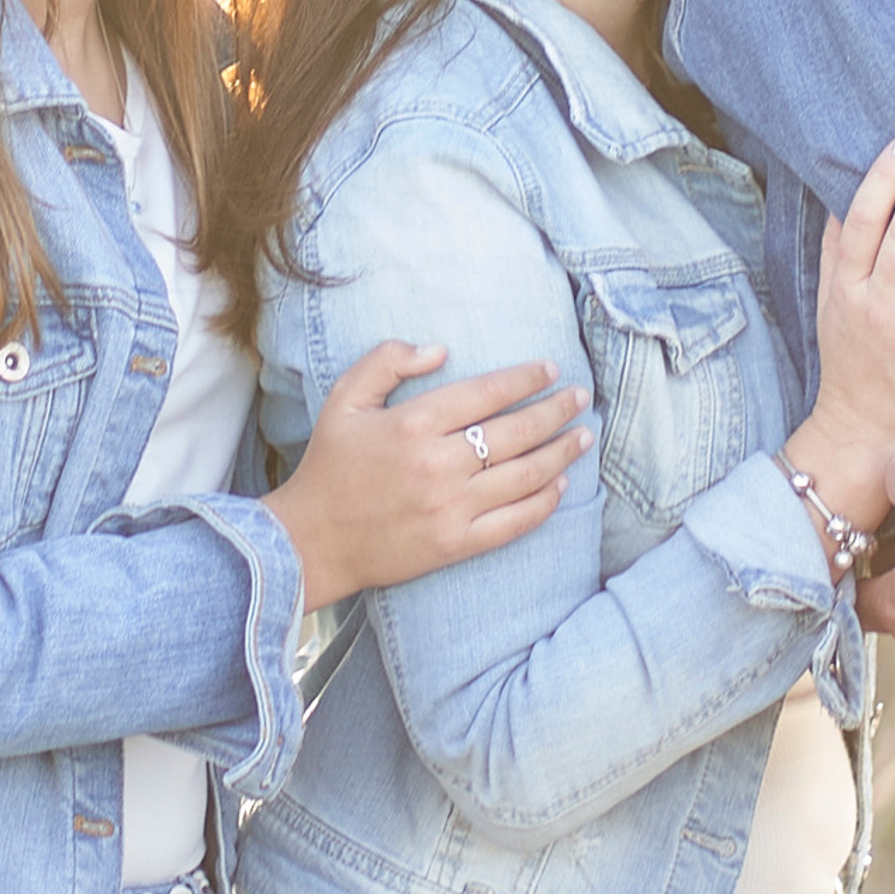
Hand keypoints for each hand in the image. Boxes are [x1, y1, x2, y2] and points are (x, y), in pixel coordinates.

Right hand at [265, 346, 587, 610]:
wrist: (311, 541)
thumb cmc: (329, 465)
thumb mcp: (344, 399)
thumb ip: (387, 362)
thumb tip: (439, 349)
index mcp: (413, 423)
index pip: (487, 393)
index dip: (526, 379)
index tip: (551, 370)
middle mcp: (438, 464)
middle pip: (516, 432)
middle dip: (556, 411)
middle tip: (580, 399)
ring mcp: (450, 507)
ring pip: (524, 476)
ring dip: (561, 453)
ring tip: (583, 436)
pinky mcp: (455, 544)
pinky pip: (514, 522)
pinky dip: (543, 504)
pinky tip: (560, 486)